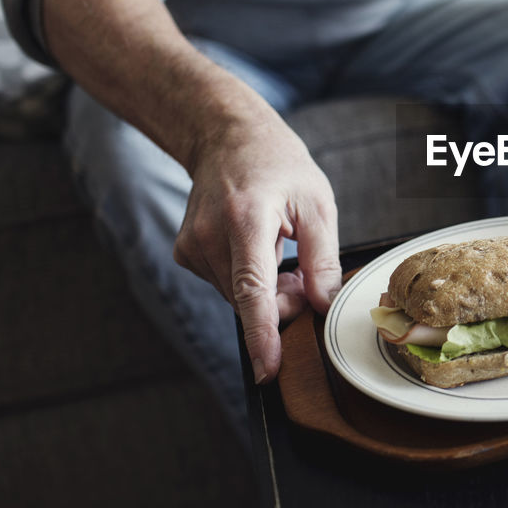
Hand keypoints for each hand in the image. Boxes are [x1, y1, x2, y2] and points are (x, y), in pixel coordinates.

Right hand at [173, 115, 342, 384]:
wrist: (228, 137)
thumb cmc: (278, 166)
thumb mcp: (317, 203)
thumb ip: (323, 260)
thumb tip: (322, 306)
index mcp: (246, 220)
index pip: (252, 290)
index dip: (262, 334)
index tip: (267, 370)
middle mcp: (209, 236)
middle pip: (251, 301)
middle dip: (283, 301)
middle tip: (302, 269)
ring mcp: (191, 246)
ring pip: (238, 298)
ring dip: (266, 290)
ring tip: (279, 247)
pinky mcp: (185, 254)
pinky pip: (225, 286)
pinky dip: (246, 280)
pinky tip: (256, 249)